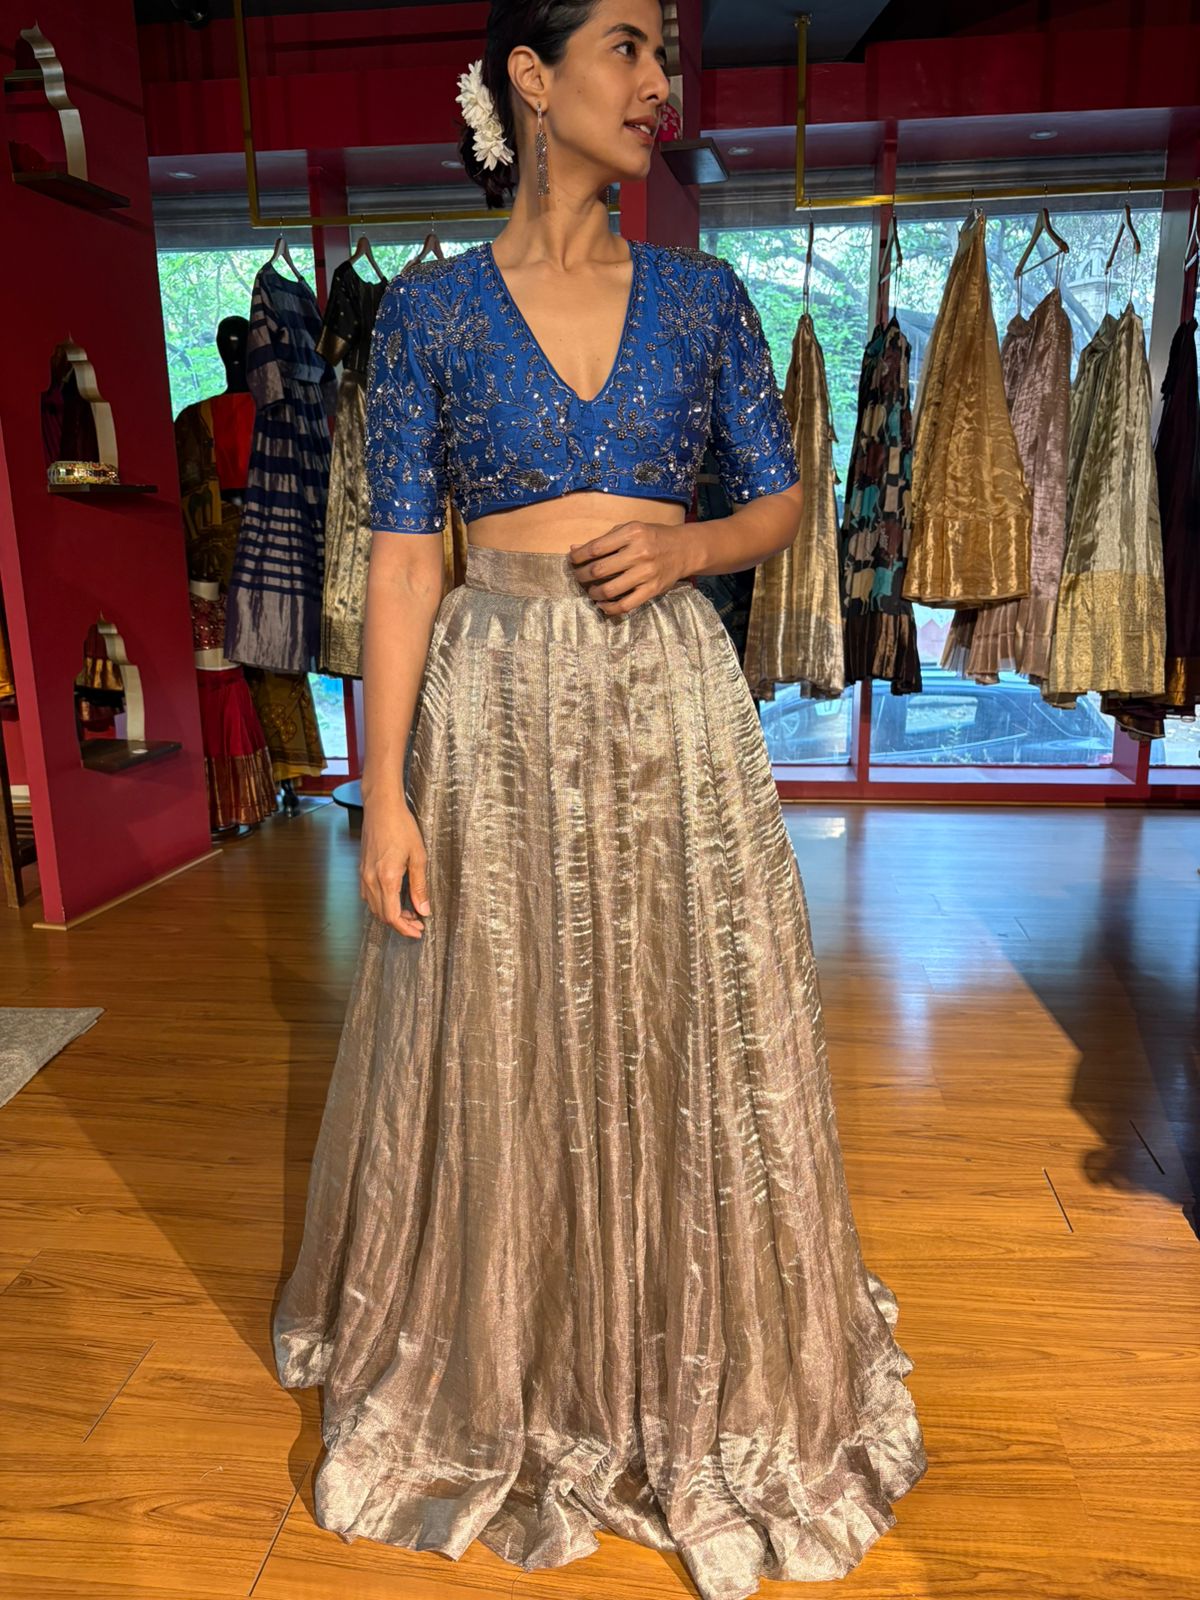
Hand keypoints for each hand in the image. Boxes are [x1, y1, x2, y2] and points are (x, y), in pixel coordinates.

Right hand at [359, 790, 430, 938]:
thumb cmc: (402, 827)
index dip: (405, 928)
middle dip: (400, 923)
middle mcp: (371, 879)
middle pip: (382, 915)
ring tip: (410, 912)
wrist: (382, 808)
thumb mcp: (418, 856)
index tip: (418, 931)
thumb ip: (419, 886)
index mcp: (386, 878)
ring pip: (374, 907)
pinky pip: (369, 895)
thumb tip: (423, 909)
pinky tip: (395, 899)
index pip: (391, 916)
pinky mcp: (362, 869)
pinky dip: (382, 903)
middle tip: (418, 923)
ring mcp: (363, 875)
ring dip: (390, 914)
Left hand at [568, 521, 688, 615]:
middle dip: (582, 575)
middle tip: (578, 577)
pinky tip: (602, 604)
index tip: (572, 560)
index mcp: (632, 533)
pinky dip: (609, 608)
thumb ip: (604, 540)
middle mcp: (639, 552)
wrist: (684, 549)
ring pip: (609, 589)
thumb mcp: (630, 530)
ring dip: (593, 592)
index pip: (596, 548)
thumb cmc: (653, 537)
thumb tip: (574, 550)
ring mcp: (646, 573)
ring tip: (590, 590)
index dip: (578, 556)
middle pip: (599, 569)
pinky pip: (625, 605)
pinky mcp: (652, 590)